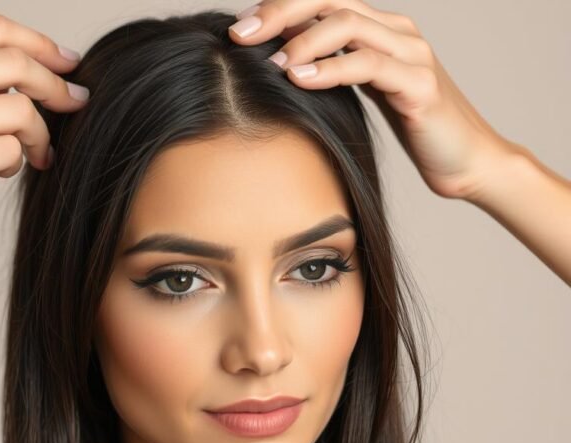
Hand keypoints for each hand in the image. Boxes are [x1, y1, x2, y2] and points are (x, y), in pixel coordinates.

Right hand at [0, 14, 88, 244]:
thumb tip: (20, 78)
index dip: (42, 43)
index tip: (67, 62)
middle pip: (19, 64)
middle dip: (57, 85)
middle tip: (74, 103)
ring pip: (22, 111)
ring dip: (38, 134)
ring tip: (34, 153)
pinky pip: (11, 153)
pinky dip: (15, 163)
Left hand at [228, 0, 514, 202]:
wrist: (466, 162)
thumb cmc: (409, 128)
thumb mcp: (360, 93)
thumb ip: (329, 69)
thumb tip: (275, 63)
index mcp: (379, 29)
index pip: (323, 0)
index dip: (279, 7)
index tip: (238, 29)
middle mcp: (396, 31)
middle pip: (331, 0)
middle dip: (280, 13)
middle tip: (240, 35)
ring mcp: (412, 53)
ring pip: (349, 24)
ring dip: (302, 41)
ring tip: (269, 62)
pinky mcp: (420, 84)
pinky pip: (369, 64)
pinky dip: (330, 68)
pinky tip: (299, 79)